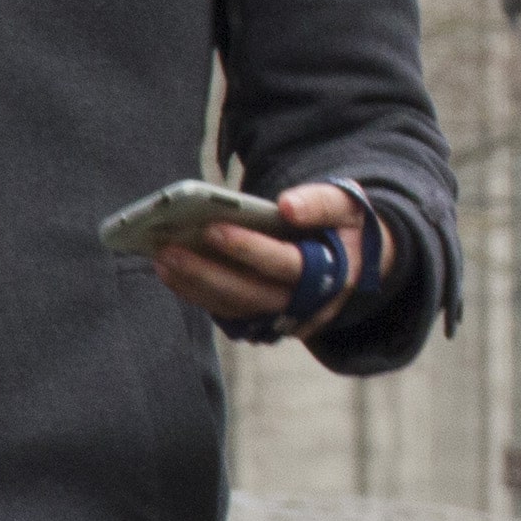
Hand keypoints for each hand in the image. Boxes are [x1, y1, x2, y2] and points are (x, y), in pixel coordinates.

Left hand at [156, 181, 386, 334]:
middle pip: (251, 293)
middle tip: (168, 249)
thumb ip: (322, 202)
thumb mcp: (347, 203)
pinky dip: (199, 294)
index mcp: (331, 273)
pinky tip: (172, 274)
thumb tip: (287, 206)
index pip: (286, 265)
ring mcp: (284, 316)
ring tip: (162, 259)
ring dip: (196, 286)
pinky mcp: (266, 319)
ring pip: (235, 307)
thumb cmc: (345, 223)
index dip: (250, 249)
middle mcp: (307, 303)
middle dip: (207, 272)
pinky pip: (229, 311)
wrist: (359, 259)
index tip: (213, 228)